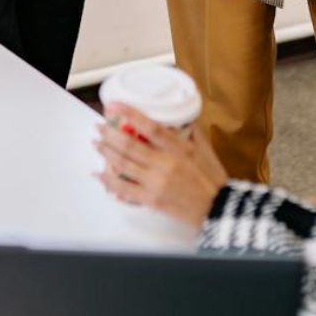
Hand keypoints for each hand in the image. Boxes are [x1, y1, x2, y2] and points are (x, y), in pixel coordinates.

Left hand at [94, 103, 227, 228]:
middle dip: (110, 134)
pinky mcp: (151, 200)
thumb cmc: (212, 179)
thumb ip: (191, 131)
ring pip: (124, 165)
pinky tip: (100, 174)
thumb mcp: (205, 148)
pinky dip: (110, 181)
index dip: (130, 114)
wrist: (217, 209)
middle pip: (130, 145)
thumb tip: (179, 117)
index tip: (115, 106)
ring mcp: (156, 182)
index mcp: (179, 148)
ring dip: (107, 153)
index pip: (150, 127)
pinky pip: (124, 189)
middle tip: (100, 127)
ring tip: (97, 144)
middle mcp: (165, 164)